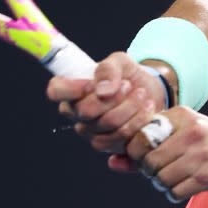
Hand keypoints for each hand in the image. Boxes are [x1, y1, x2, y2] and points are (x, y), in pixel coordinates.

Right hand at [46, 52, 168, 153]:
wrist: (151, 92)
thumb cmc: (128, 75)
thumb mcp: (120, 62)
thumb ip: (108, 69)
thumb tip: (103, 90)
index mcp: (72, 91)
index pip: (56, 91)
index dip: (73, 88)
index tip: (94, 82)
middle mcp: (77, 115)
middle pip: (86, 112)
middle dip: (113, 98)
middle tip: (129, 85)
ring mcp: (92, 133)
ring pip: (107, 126)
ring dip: (130, 108)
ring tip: (142, 95)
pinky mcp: (111, 146)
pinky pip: (121, 139)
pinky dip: (139, 122)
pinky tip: (146, 109)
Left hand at [121, 107, 207, 202]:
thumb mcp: (181, 134)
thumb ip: (147, 146)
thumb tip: (112, 162)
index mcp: (181, 115)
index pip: (140, 136)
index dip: (137, 153)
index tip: (146, 157)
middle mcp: (190, 131)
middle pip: (149, 160)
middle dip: (150, 171)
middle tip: (161, 171)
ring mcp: (200, 153)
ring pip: (160, 178)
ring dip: (163, 184)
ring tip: (176, 178)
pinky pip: (175, 191)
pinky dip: (175, 193)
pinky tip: (186, 186)